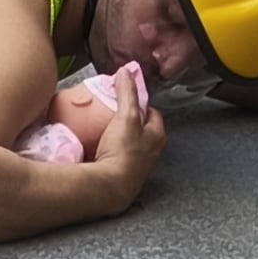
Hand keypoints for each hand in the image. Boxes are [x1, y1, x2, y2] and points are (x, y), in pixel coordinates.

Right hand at [87, 82, 167, 207]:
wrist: (110, 187)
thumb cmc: (123, 151)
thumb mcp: (126, 116)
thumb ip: (127, 93)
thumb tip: (126, 71)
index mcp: (158, 136)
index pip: (153, 113)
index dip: (141, 104)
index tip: (127, 99)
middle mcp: (153, 152)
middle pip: (142, 129)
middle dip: (130, 121)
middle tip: (113, 113)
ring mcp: (139, 166)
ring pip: (131, 144)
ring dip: (120, 136)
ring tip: (104, 129)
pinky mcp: (125, 176)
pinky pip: (120, 157)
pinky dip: (112, 150)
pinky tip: (99, 148)